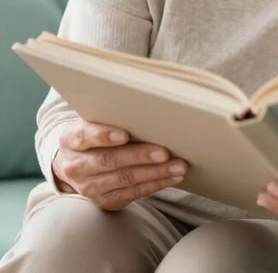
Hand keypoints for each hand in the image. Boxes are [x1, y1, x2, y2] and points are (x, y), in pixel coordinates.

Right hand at [52, 117, 187, 210]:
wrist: (75, 164)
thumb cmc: (93, 134)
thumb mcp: (93, 121)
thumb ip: (111, 115)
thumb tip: (148, 105)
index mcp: (71, 140)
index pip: (84, 137)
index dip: (103, 136)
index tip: (124, 134)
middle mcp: (76, 166)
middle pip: (109, 161)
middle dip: (140, 156)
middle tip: (165, 152)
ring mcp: (89, 188)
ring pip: (125, 180)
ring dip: (155, 173)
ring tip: (178, 166)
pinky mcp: (105, 201)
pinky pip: (133, 193)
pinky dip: (156, 184)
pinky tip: (173, 176)